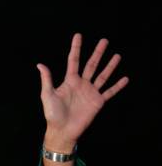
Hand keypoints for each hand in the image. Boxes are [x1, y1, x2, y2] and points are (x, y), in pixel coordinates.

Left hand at [37, 33, 128, 151]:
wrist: (62, 130)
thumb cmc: (52, 114)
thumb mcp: (47, 95)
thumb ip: (47, 79)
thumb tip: (40, 64)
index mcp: (69, 81)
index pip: (74, 61)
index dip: (76, 48)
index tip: (78, 35)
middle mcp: (81, 84)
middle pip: (91, 65)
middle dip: (98, 53)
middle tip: (104, 40)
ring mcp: (90, 93)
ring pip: (102, 76)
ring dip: (110, 66)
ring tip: (117, 56)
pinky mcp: (97, 102)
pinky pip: (110, 92)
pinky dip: (117, 86)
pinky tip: (125, 78)